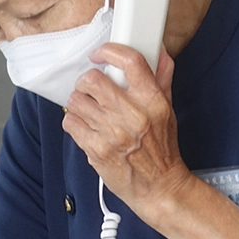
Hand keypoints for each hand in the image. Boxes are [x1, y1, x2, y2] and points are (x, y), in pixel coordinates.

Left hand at [64, 43, 193, 219]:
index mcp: (153, 101)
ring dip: (79, 102)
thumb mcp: (167, 111)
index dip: (110, 51)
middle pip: (94, 79)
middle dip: (87, 81)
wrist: (158, 187)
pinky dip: (74, 122)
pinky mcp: (96, 149)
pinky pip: (70, 122)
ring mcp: (113, 133)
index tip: (101, 54)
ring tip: (89, 110)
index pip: (131, 62)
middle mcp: (133, 115)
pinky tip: (86, 127)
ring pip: (77, 100)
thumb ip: (161, 79)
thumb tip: (159, 52)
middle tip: (91, 88)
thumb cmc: (162, 149)